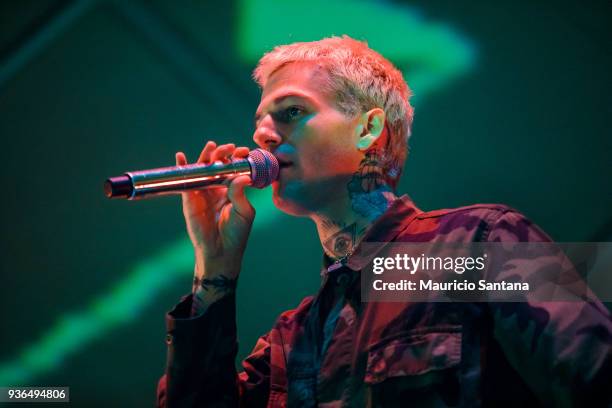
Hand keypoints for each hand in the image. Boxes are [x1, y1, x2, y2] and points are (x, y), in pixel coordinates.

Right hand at [175, 141, 254, 297]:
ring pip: (202, 169)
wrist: (220, 251)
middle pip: (217, 165)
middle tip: (228, 148)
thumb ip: (240, 193)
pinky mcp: (189, 199)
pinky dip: (182, 167)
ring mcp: (203, 192)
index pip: (234, 169)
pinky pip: (185, 181)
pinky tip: (181, 157)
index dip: (237, 158)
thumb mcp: (244, 212)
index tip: (244, 151)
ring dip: (206, 156)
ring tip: (211, 146)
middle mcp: (217, 188)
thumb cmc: (236, 233)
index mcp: (232, 190)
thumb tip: (242, 176)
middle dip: (222, 154)